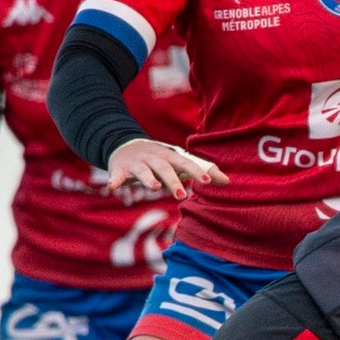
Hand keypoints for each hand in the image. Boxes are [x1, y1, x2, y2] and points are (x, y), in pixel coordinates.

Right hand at [107, 137, 226, 199]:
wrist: (124, 145)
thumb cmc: (159, 158)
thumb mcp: (179, 162)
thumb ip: (202, 171)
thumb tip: (228, 181)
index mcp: (170, 156)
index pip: (186, 163)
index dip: (197, 171)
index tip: (208, 182)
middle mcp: (154, 158)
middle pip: (165, 168)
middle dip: (173, 180)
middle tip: (181, 195)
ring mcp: (136, 163)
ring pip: (143, 171)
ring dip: (148, 179)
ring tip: (155, 188)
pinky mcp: (119, 169)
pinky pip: (117, 175)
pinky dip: (115, 180)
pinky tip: (112, 187)